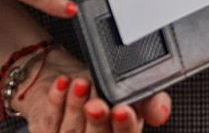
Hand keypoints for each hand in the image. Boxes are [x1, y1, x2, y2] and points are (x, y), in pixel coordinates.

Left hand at [20, 54, 171, 132]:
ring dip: (76, 106)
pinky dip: (56, 99)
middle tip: (96, 103)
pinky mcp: (47, 131)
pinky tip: (63, 83)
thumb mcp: (134, 93)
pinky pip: (50, 119)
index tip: (122, 110)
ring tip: (80, 83)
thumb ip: (153, 101)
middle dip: (98, 121)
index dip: (125, 127)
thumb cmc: (104, 91)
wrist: (70, 80)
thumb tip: (162, 112)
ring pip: (72, 130)